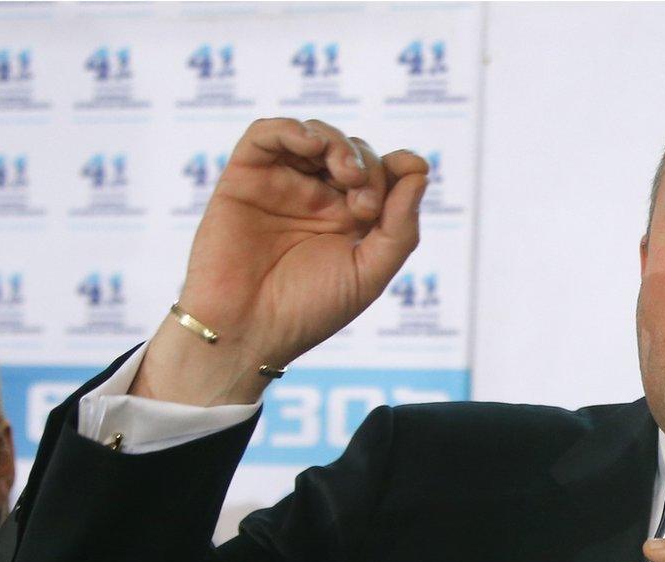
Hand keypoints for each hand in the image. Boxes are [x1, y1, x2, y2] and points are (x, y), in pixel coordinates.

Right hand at [134, 118, 428, 406]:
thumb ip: (400, 226)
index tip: (405, 176)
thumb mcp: (370, 273)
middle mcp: (319, 198)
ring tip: (345, 174)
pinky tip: (310, 144)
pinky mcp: (245, 178)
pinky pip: (265, 134)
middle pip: (353, 150)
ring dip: (337, 143)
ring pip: (315, 135)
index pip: (384, 173)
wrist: (248, 329)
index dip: (398, 167)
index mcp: (352, 219)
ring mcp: (283, 185)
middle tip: (364, 205)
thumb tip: (419, 170)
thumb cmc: (309, 310)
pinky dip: (291, 128)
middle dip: (368, 165)